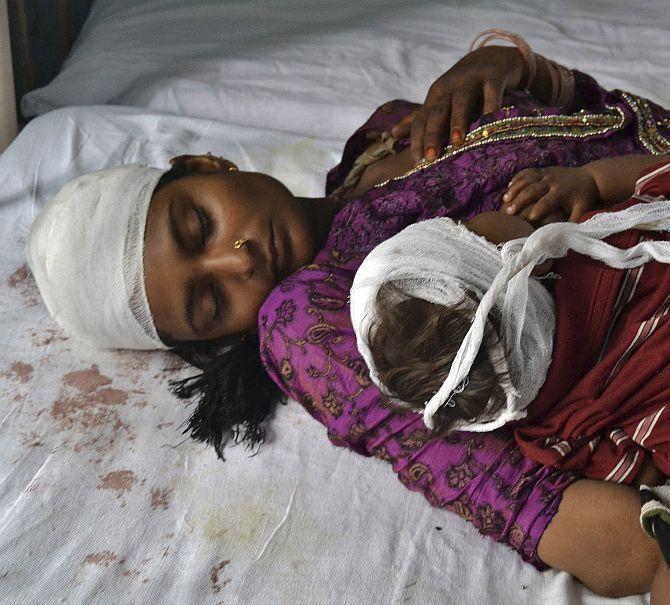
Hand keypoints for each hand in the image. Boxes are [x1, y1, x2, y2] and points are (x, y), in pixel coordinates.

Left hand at [390, 46, 524, 163]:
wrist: (494, 56)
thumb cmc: (463, 86)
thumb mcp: (440, 100)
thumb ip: (419, 118)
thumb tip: (393, 133)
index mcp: (436, 95)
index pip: (421, 119)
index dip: (417, 139)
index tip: (416, 161)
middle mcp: (450, 86)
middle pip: (438, 112)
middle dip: (433, 135)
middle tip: (431, 158)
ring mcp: (472, 79)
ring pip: (461, 100)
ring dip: (458, 120)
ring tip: (458, 142)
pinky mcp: (494, 74)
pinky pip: (492, 90)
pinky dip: (491, 104)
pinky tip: (491, 121)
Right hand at [502, 166, 598, 224]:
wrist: (590, 177)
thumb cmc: (583, 198)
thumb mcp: (581, 210)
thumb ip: (572, 222)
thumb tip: (564, 236)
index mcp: (561, 192)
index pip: (547, 201)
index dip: (539, 210)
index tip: (529, 219)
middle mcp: (552, 181)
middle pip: (533, 190)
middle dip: (520, 200)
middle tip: (509, 212)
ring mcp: (547, 174)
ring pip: (527, 179)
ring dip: (515, 188)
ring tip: (504, 200)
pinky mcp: (544, 170)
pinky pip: (528, 172)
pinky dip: (517, 178)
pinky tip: (508, 187)